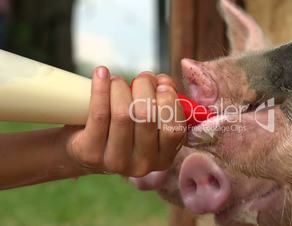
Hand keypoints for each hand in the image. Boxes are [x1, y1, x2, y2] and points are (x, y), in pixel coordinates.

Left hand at [61, 67, 185, 176]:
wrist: (84, 146)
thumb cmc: (124, 127)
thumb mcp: (151, 120)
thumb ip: (165, 99)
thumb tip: (163, 81)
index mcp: (163, 157)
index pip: (174, 128)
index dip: (169, 100)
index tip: (161, 85)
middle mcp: (142, 165)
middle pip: (147, 116)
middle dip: (144, 86)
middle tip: (139, 79)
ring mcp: (116, 162)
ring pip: (123, 114)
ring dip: (121, 87)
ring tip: (117, 80)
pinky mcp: (91, 154)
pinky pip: (99, 114)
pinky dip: (101, 88)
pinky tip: (101, 73)